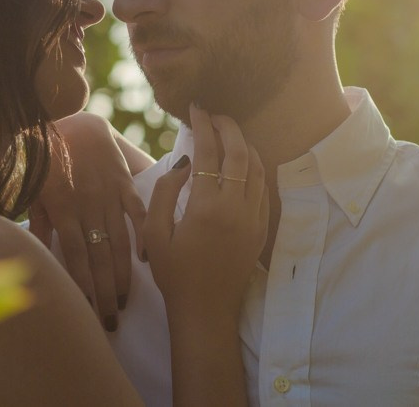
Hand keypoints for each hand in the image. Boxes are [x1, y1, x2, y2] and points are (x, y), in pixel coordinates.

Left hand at [28, 112, 146, 330]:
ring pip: (118, 240)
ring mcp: (108, 193)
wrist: (71, 122)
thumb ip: (40, 224)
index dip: (83, 286)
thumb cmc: (47, 158)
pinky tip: (147, 256)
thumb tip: (39, 256)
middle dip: (104, 291)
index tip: (88, 311)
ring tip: (124, 299)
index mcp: (65, 210)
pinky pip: (136, 210)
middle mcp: (88, 205)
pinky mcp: (124, 181)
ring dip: (122, 272)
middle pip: (99, 256)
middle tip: (110, 319)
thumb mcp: (35, 191)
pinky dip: (142, 232)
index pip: (77, 257)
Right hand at [144, 105, 268, 320]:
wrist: (206, 310)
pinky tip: (243, 162)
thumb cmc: (174, 273)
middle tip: (215, 114)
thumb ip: (165, 192)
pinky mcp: (261, 228)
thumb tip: (183, 163)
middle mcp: (235, 207)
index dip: (202, 126)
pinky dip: (254, 167)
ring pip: (257, 167)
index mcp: (206, 206)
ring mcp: (253, 217)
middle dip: (228, 127)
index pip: (207, 152)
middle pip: (239, 152)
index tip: (196, 109)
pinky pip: (263, 187)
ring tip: (228, 134)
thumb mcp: (154, 233)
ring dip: (244, 145)